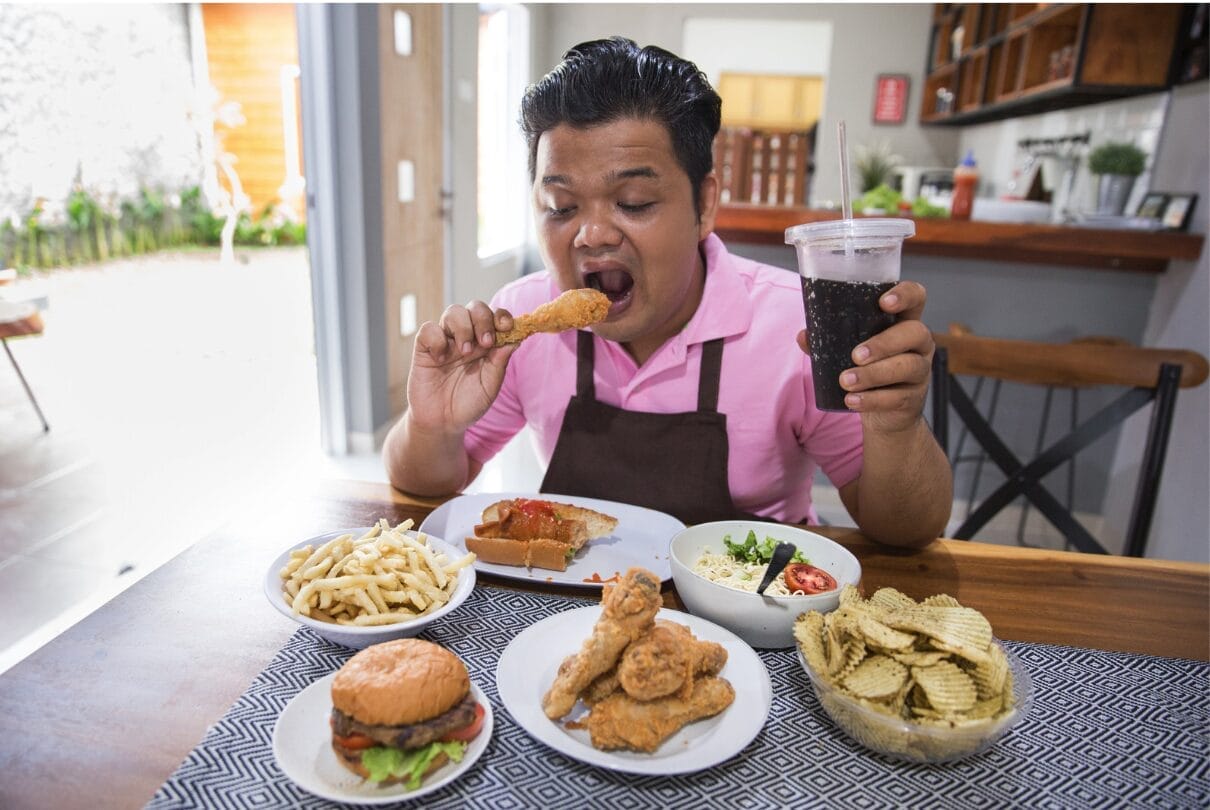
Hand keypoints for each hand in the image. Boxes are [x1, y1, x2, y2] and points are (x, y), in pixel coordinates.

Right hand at [407, 300, 517, 433]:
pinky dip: (437, 340)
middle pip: (475, 307)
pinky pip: (428, 329)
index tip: (507, 327)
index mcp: (486, 344)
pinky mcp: (424, 348)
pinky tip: (440, 359)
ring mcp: (446, 340)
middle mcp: (467, 337)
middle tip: (485, 342)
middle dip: (483, 319)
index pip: (496, 317)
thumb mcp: (490, 385)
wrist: (442, 423)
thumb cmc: (468, 404)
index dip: (502, 316)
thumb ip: (500, 362)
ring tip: (464, 353)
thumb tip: (515, 339)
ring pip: (453, 311)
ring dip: (463, 327)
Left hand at [796, 280, 932, 431]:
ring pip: (908, 366)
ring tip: (846, 381)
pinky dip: (872, 400)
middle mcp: (918, 343)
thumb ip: (828, 341)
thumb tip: (804, 335)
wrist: (883, 414)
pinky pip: (898, 397)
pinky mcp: (914, 398)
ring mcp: (921, 370)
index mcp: (903, 321)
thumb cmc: (866, 369)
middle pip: (916, 332)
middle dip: (884, 343)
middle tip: (855, 355)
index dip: (905, 295)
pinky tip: (852, 400)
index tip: (884, 302)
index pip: (916, 297)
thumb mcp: (848, 350)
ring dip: (874, 374)